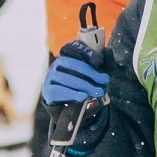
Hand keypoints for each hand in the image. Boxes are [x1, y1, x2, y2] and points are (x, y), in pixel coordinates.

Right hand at [42, 32, 116, 153]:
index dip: (86, 53)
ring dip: (85, 85)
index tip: (98, 62)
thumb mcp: (99, 75)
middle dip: (91, 73)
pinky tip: (83, 96)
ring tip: (97, 91)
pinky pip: (59, 90)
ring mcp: (51, 77)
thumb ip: (106, 63)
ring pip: (67, 78)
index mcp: (68, 56)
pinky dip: (73, 93)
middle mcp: (57, 64)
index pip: (73, 47)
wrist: (71, 109)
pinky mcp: (48, 91)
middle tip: (104, 81)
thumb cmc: (86, 87)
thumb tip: (108, 50)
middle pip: (72, 64)